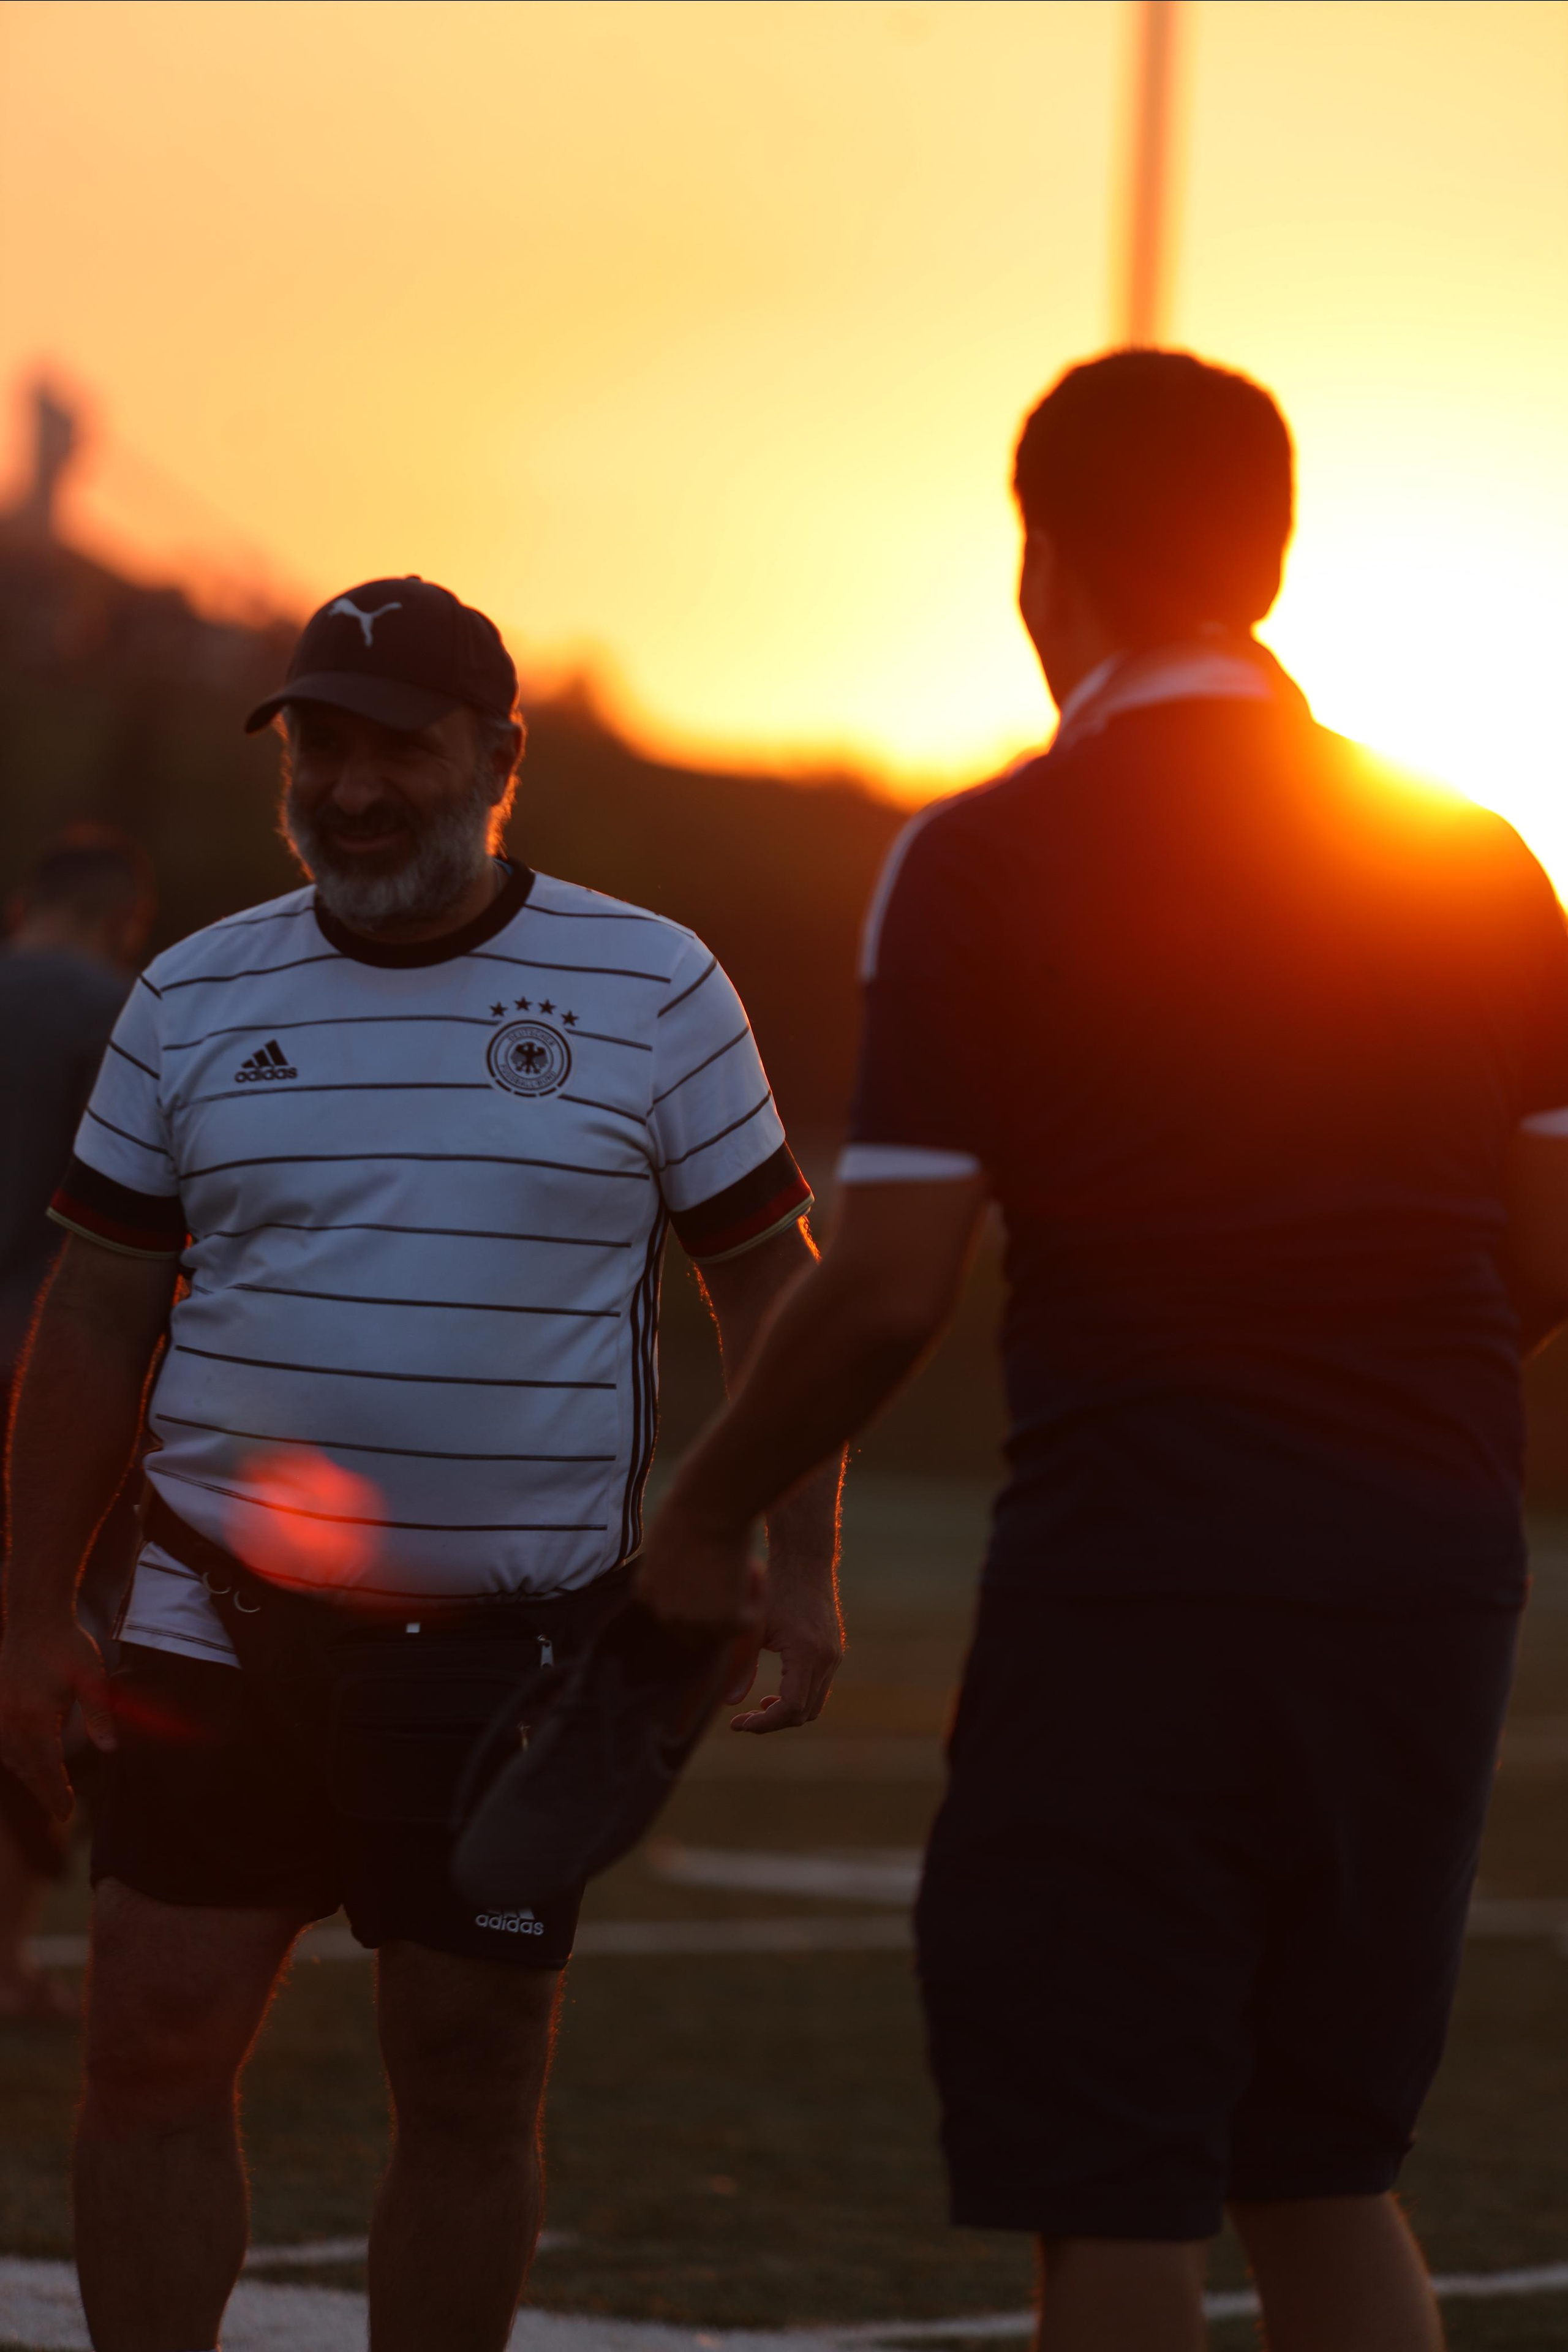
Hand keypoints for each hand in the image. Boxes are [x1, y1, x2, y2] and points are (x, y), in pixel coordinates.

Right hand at [0, 1619, 114, 1820]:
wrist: (36, 1617)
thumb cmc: (68, 1646)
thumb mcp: (92, 1681)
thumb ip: (100, 1717)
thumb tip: (110, 1750)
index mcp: (36, 1717)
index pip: (46, 1768)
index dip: (55, 1794)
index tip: (65, 1814)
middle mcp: (10, 1718)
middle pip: (25, 1767)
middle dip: (42, 1790)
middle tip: (58, 1810)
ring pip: (8, 1756)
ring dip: (26, 1773)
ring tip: (46, 1787)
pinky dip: (11, 1754)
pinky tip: (24, 1759)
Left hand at [636, 1496, 758, 1636]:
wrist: (709, 1506)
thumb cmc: (689, 1506)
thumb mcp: (664, 1537)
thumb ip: (669, 1562)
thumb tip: (689, 1565)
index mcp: (646, 1592)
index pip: (670, 1610)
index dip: (694, 1594)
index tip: (710, 1572)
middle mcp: (665, 1612)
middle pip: (693, 1628)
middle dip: (713, 1607)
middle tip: (732, 1577)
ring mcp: (695, 1620)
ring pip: (723, 1628)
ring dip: (738, 1602)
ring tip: (747, 1568)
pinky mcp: (726, 1620)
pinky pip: (748, 1620)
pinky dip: (757, 1599)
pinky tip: (757, 1571)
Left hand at [725, 1563, 843, 1735]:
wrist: (805, 1561)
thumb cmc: (774, 1588)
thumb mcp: (753, 1626)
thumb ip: (742, 1666)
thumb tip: (729, 1703)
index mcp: (806, 1653)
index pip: (790, 1708)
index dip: (764, 1723)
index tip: (738, 1722)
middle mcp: (826, 1658)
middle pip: (804, 1713)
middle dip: (772, 1722)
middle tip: (743, 1720)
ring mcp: (834, 1656)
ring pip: (815, 1705)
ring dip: (787, 1713)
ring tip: (758, 1708)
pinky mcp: (834, 1652)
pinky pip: (819, 1689)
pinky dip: (799, 1699)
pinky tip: (775, 1694)